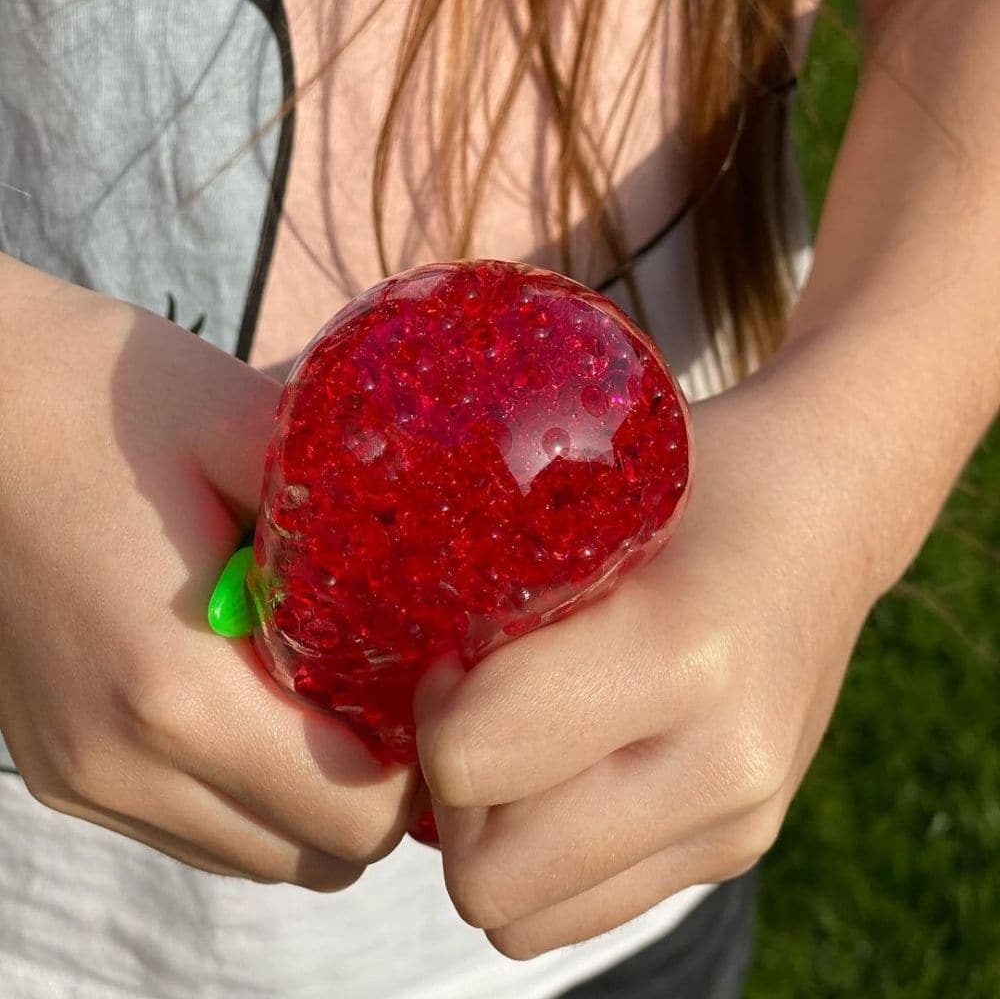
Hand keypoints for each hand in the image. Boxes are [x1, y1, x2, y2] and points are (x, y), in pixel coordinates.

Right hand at [0, 256, 418, 888]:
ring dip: (312, 796)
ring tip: (320, 691)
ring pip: (257, 854)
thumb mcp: (238, 427)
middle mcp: (121, 762)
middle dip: (377, 787)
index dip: (420, 759)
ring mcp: (84, 777)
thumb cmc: (97, 398)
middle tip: (387, 688)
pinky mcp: (63, 769)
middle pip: (318, 856)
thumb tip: (443, 569)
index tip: (429, 683)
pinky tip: (253, 698)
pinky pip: (195, 826)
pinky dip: (249, 790)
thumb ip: (343, 510)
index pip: (357, 814)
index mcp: (175, 689)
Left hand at [413, 368, 882, 957]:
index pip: (470, 757)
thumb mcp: (590, 499)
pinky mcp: (740, 848)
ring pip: (527, 919)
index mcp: (680, 652)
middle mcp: (721, 763)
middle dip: (451, 794)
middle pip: (488, 876)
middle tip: (472, 707)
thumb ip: (495, 587)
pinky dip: (545, 855)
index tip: (455, 654)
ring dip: (493, 838)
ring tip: (516, 741)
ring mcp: (738, 823)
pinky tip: (566, 768)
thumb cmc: (697, 481)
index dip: (433, 707)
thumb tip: (391, 673)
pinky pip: (583, 909)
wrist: (825, 516)